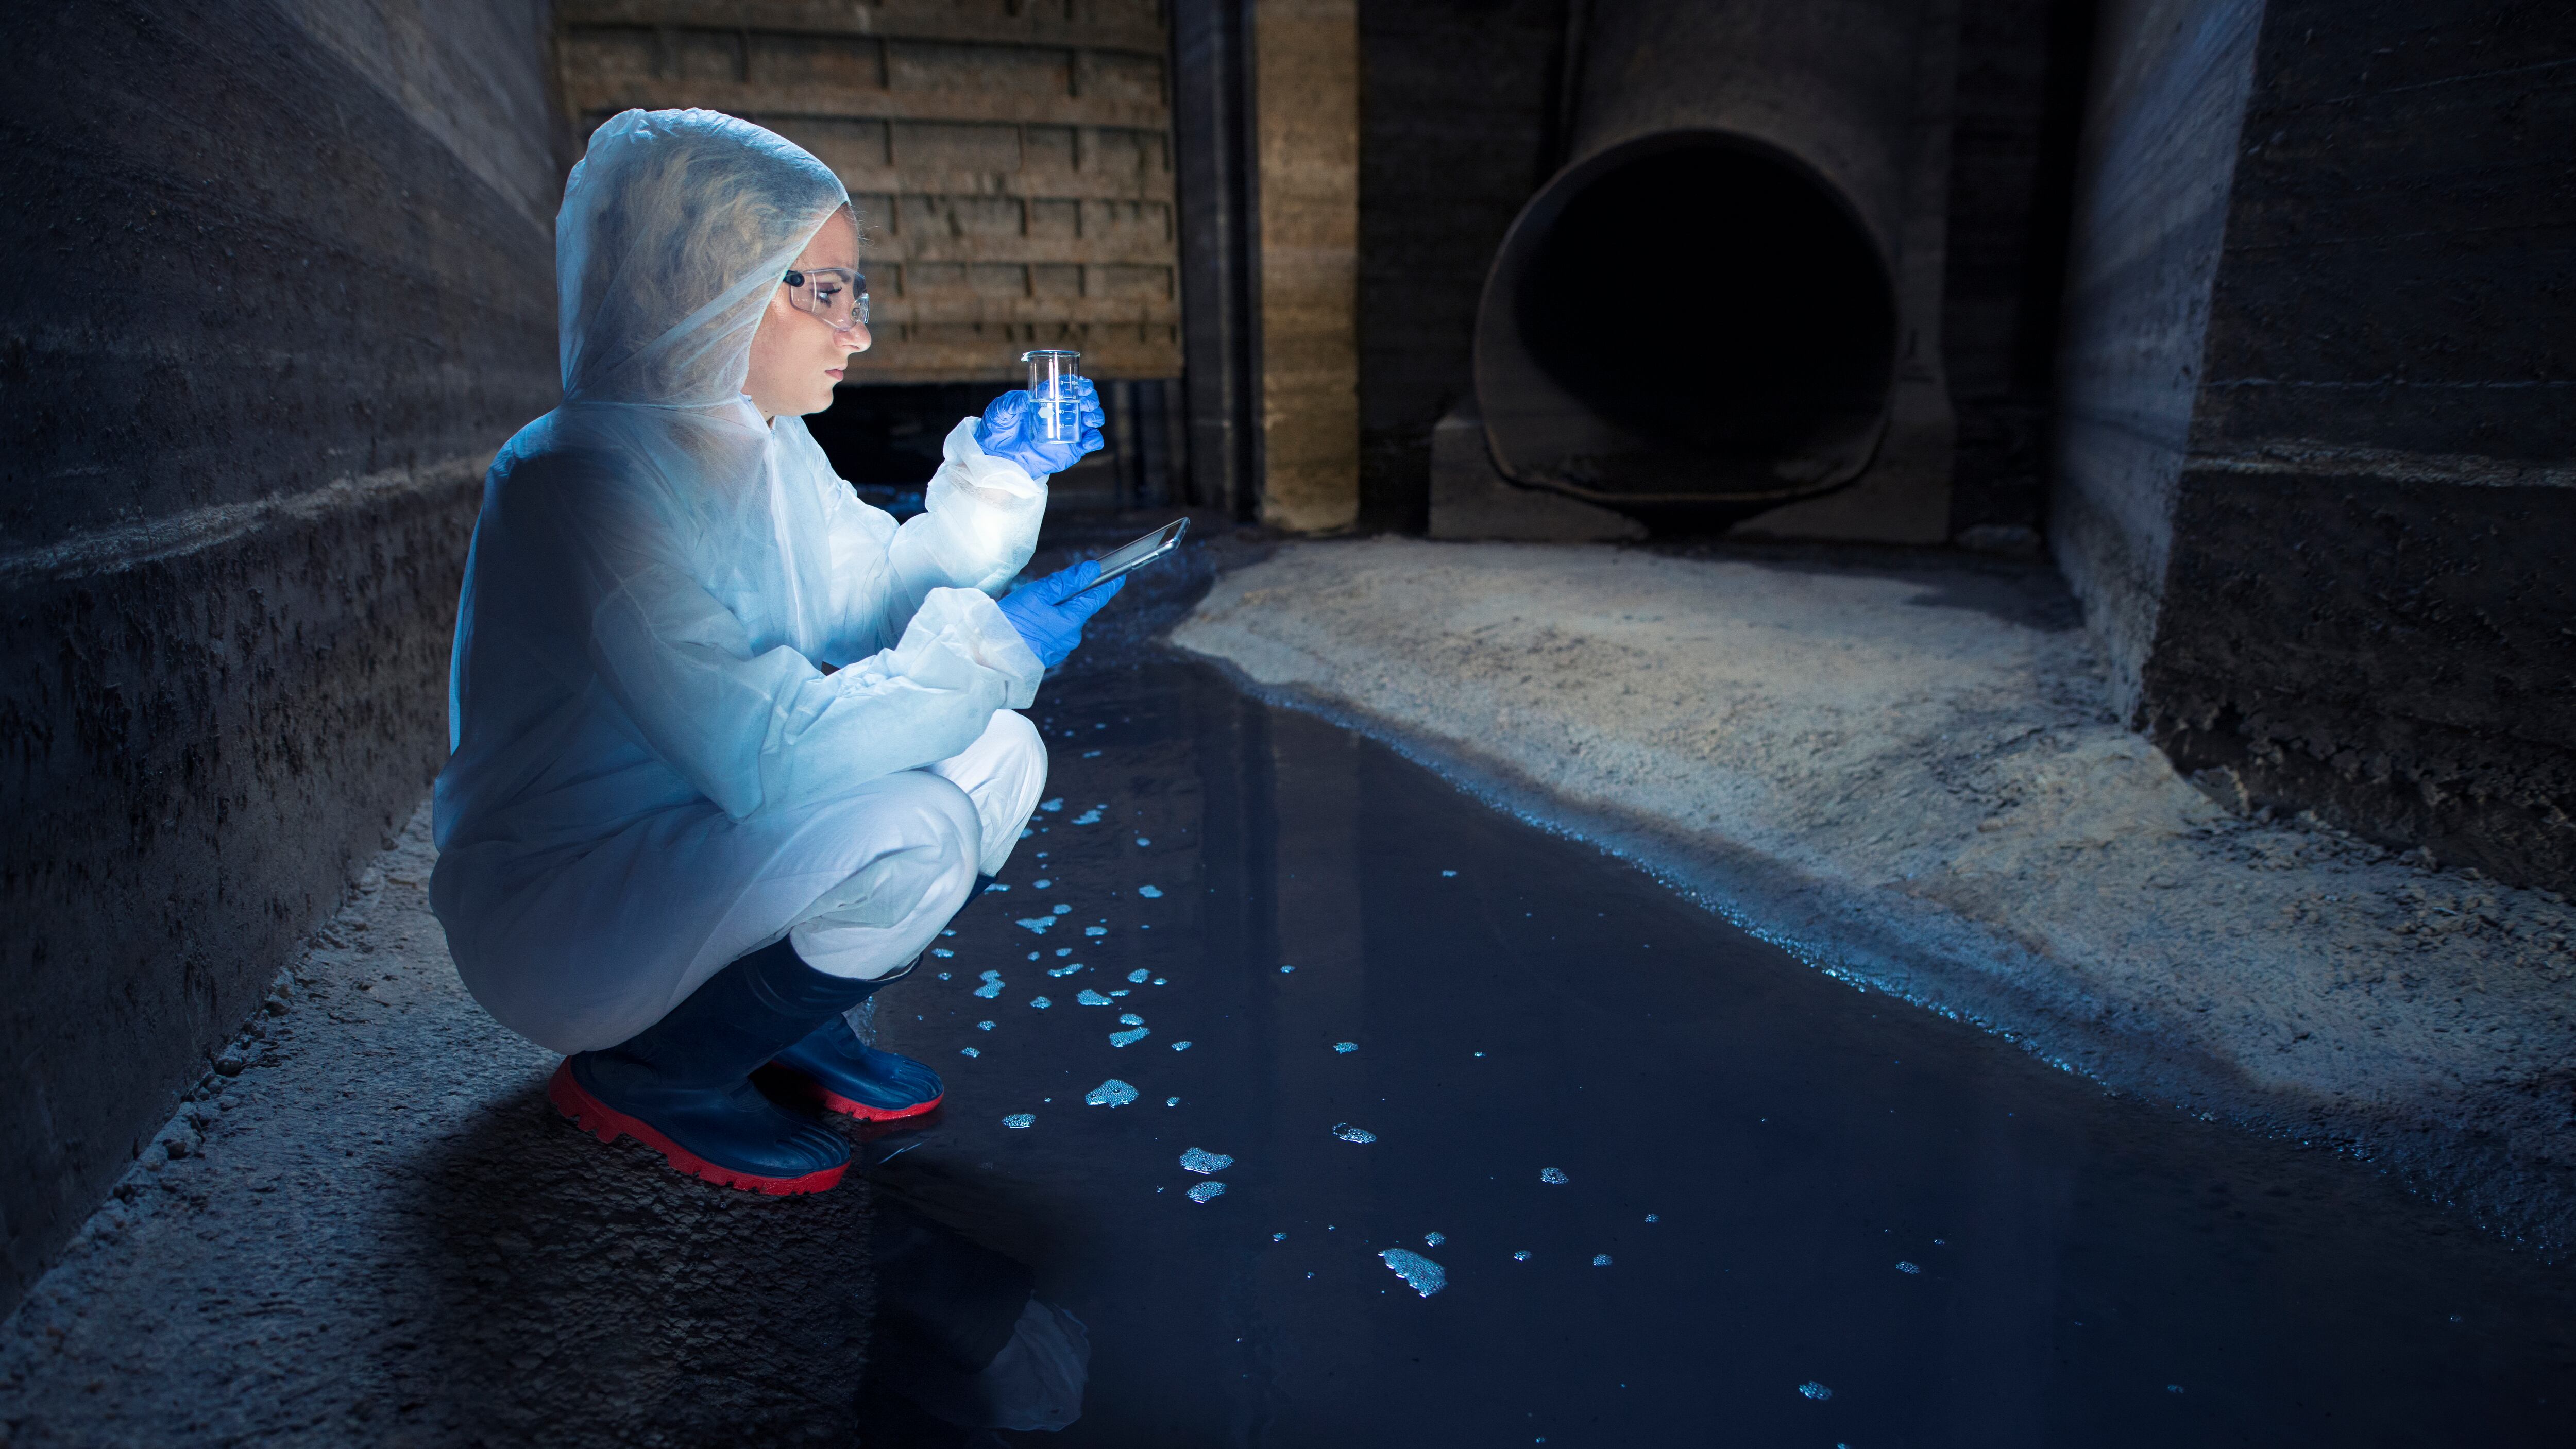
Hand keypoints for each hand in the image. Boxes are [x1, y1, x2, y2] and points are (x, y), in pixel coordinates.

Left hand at [974, 379, 1105, 477]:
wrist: (997, 456)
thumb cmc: (997, 427)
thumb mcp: (1000, 409)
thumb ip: (1013, 402)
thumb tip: (1027, 398)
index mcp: (1048, 399)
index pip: (1070, 387)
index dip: (1081, 384)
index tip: (1082, 385)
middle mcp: (1062, 413)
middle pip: (1086, 401)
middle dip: (1091, 399)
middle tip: (1086, 403)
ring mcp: (1068, 431)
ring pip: (1092, 420)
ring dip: (1096, 416)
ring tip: (1089, 419)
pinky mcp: (1071, 449)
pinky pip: (1091, 442)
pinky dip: (1095, 439)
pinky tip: (1089, 439)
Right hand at [996, 560, 1124, 667]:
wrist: (990, 655)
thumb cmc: (1012, 622)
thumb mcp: (1039, 593)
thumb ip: (1068, 581)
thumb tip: (1091, 571)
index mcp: (1072, 620)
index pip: (1097, 598)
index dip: (1108, 585)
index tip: (1119, 577)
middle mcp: (1071, 637)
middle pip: (1077, 609)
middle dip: (1068, 596)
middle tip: (1045, 589)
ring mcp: (1059, 648)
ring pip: (1064, 621)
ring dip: (1055, 610)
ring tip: (1029, 607)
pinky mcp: (1047, 655)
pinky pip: (1052, 633)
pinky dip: (1046, 623)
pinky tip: (1028, 621)